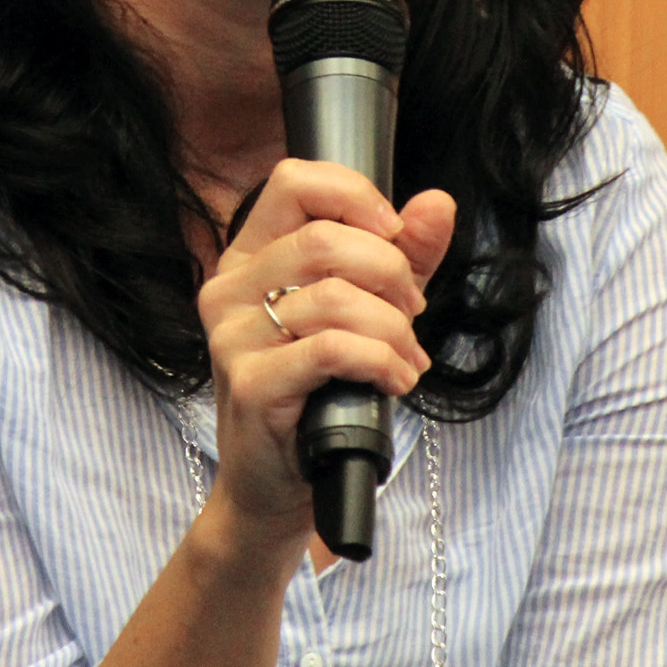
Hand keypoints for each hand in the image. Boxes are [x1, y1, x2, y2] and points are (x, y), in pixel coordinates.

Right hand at [196, 159, 455, 540]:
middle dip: (391, 273)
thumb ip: (403, 256)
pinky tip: (395, 381)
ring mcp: (233, 337)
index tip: (395, 237)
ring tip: (406, 359)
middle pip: (325, 239)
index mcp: (250, 257)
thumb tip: (437, 203)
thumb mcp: (367, 312)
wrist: (275, 485)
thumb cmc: (318, 394)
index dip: (355, 196)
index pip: (294, 181)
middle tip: (412, 313)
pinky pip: (332, 349)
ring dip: (394, 329)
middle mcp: (229, 288)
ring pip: (334, 296)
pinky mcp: (250, 385)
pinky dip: (380, 361)